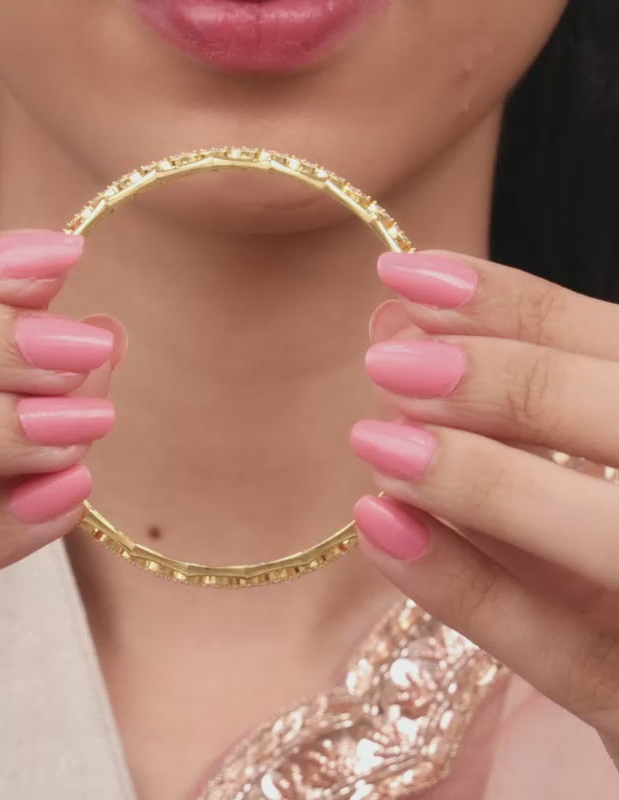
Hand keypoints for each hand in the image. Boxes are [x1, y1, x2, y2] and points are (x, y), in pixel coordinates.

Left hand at [349, 250, 618, 768]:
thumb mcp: (579, 458)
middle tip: (387, 361)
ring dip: (487, 482)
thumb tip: (401, 319)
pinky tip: (380, 527)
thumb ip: (516, 401)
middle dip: (513, 385)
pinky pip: (565, 656)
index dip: (521, 306)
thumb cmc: (604, 550)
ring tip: (377, 438)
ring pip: (613, 540)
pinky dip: (468, 589)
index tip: (409, 274)